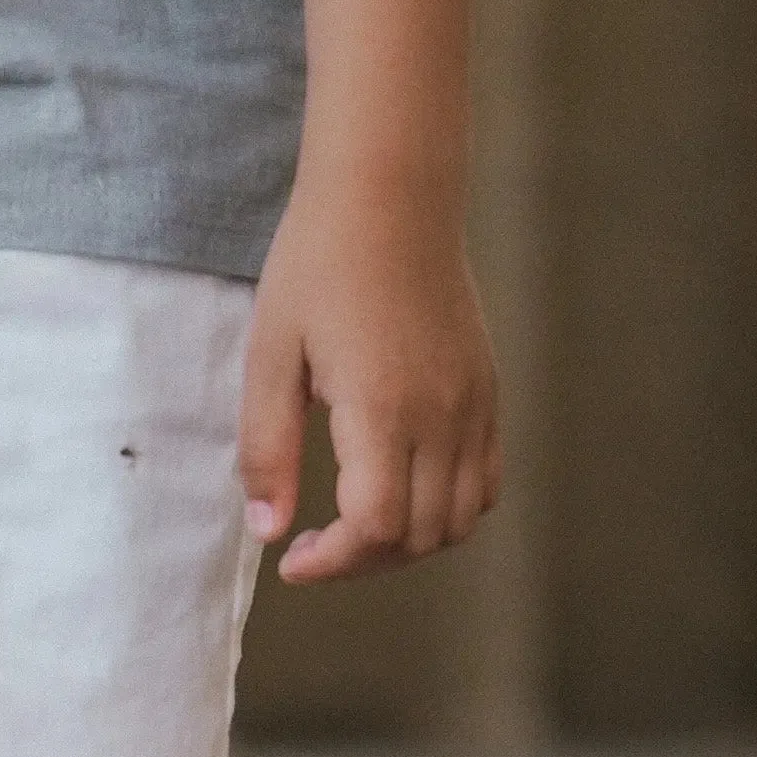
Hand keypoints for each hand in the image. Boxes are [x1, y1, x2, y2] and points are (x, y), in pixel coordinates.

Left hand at [237, 176, 501, 582]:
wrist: (391, 193)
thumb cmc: (319, 264)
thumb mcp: (270, 356)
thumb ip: (267, 448)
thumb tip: (267, 530)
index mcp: (382, 408)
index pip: (377, 527)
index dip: (334, 563)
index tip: (292, 561)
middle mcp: (442, 414)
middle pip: (421, 536)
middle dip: (363, 560)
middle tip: (313, 545)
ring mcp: (475, 403)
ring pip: (462, 519)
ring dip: (409, 542)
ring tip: (356, 525)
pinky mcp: (489, 390)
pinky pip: (486, 479)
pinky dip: (449, 508)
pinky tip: (400, 489)